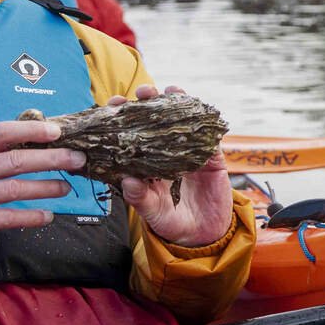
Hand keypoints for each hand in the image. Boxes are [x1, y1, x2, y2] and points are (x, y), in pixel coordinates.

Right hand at [0, 120, 86, 258]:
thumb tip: (33, 139)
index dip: (30, 130)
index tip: (56, 131)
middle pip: (14, 161)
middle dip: (51, 159)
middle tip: (76, 159)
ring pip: (14, 189)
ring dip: (46, 188)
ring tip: (66, 187)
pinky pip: (5, 217)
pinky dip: (30, 216)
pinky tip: (47, 216)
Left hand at [109, 85, 235, 247]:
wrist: (205, 234)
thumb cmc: (171, 223)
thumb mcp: (152, 213)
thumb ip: (140, 198)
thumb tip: (127, 181)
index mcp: (144, 164)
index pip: (129, 135)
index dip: (122, 119)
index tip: (113, 105)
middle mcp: (164, 153)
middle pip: (154, 122)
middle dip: (148, 103)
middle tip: (142, 92)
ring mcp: (188, 153)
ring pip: (181, 122)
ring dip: (175, 104)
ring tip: (168, 90)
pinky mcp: (211, 157)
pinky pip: (208, 136)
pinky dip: (204, 120)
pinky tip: (197, 106)